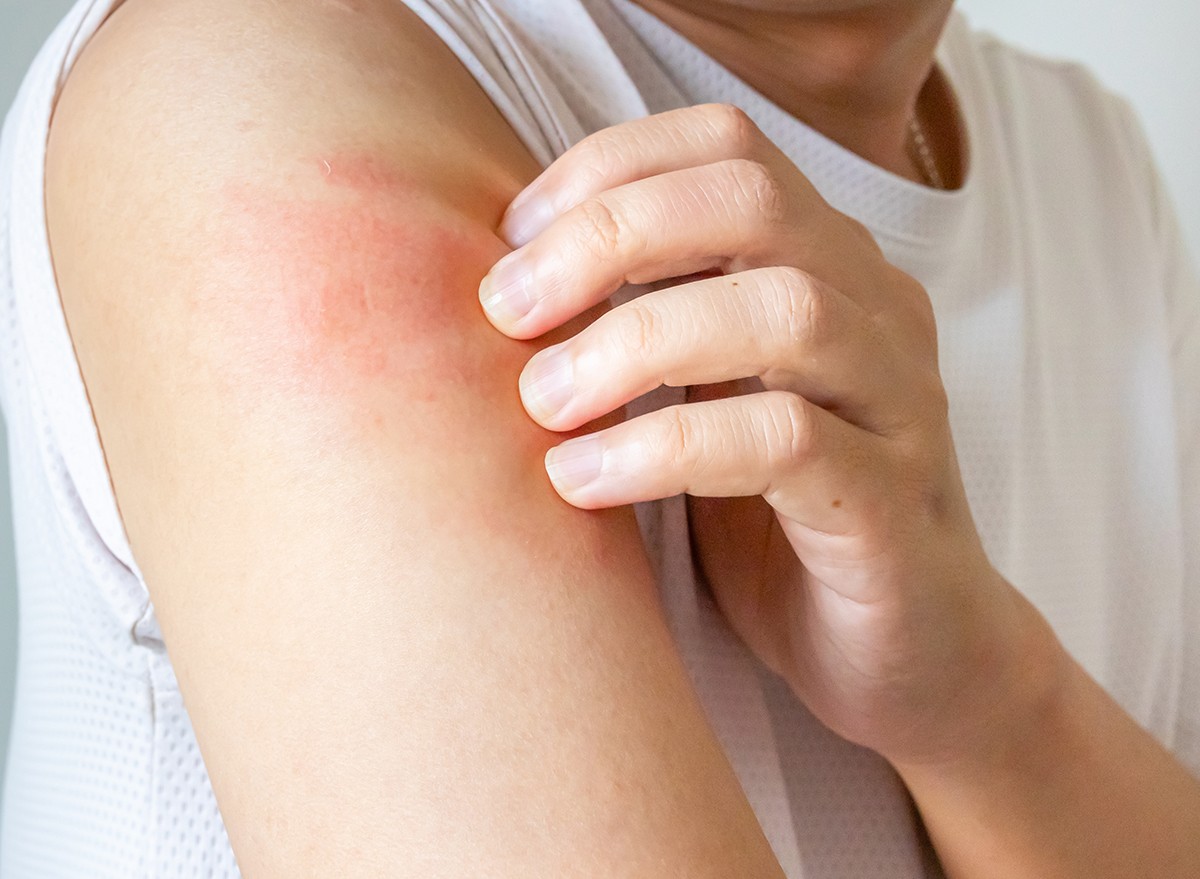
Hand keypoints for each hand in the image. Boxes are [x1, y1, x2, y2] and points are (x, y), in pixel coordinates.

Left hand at [477, 103, 1057, 768]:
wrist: (912, 649)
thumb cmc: (775, 518)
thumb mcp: (702, 398)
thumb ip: (643, 325)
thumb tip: (501, 281)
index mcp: (824, 264)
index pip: (725, 146)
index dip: (606, 168)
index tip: (511, 239)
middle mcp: (874, 310)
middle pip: (752, 200)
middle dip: (607, 236)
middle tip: (505, 311)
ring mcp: (897, 404)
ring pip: (785, 312)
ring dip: (635, 342)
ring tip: (542, 402)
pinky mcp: (892, 507)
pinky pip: (789, 443)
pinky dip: (667, 449)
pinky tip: (583, 478)